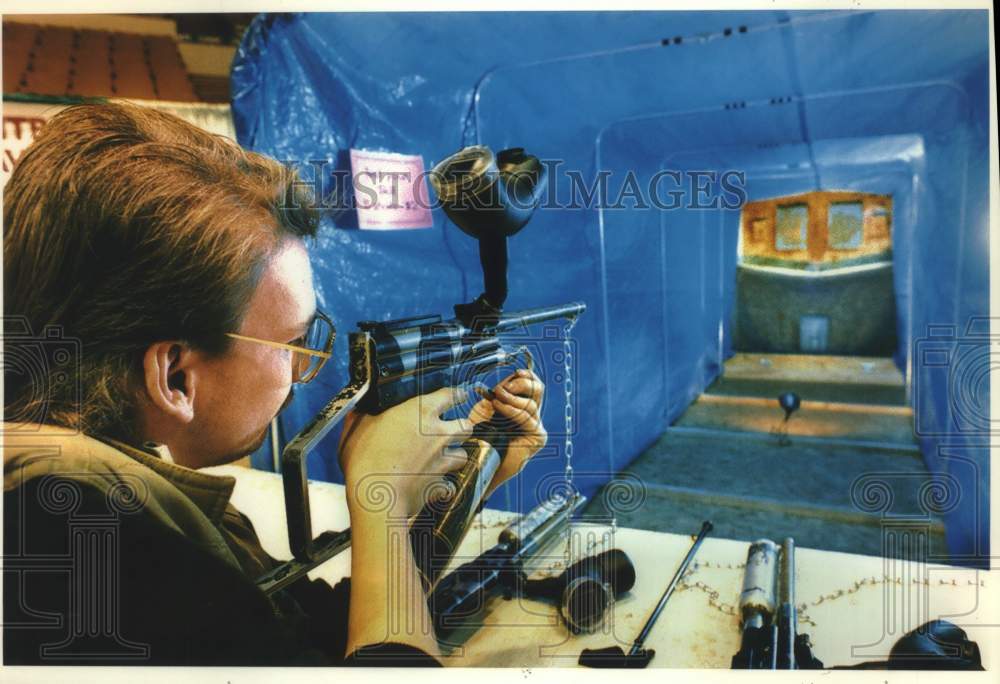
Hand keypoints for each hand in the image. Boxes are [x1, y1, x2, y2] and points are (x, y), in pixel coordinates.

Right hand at [338, 387, 483, 518]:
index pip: (450, 395)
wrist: (376, 497)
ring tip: (443, 458)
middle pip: (466, 426)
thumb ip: (364, 415)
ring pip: (463, 455)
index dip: (456, 395)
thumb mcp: (356, 427)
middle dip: (460, 427)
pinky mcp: (439, 485)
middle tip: (450, 429)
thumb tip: (360, 410)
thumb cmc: (365, 458)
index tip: (459, 395)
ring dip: (455, 456)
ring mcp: (442, 461)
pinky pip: (449, 485)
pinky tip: (435, 486)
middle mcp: (439, 434)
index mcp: (421, 412)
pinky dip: (444, 486)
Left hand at [469, 368, 546, 494]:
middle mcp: (532, 414)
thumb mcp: (486, 409)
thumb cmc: (482, 436)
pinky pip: (528, 419)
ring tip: (496, 398)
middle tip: (502, 388)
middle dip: (521, 384)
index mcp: (522, 404)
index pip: (533, 383)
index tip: (516, 372)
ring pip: (531, 404)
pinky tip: (499, 407)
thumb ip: (497, 395)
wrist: (483, 460)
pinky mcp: (538, 437)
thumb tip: (504, 383)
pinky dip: (512, 411)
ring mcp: (536, 426)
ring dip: (511, 398)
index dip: (526, 376)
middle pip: (538, 389)